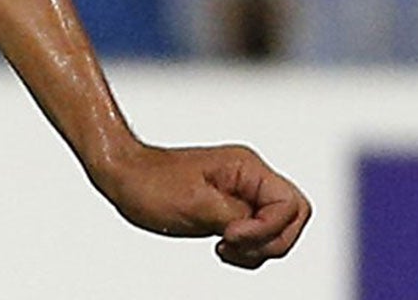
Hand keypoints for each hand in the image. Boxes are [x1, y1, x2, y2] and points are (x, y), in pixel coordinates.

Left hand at [90, 140, 310, 268]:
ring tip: (223, 247)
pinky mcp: (232, 209)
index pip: (290, 205)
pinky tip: (222, 248)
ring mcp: (241, 193)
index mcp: (246, 167)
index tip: (232, 234)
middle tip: (233, 246)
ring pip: (277, 230)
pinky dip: (247, 250)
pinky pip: (257, 236)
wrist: (124, 178)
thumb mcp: (196, 204)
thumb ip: (238, 217)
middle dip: (270, 241)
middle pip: (292, 218)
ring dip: (257, 248)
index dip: (268, 228)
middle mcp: (249, 177)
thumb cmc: (150, 184)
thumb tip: (259, 226)